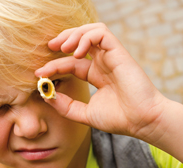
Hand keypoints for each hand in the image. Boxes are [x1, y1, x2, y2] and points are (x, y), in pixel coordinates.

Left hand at [35, 23, 169, 142]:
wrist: (142, 121)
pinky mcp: (119, 52)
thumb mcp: (85, 114)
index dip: (54, 65)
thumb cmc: (120, 119)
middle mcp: (104, 63)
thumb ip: (65, 105)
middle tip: (49, 48)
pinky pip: (100, 33)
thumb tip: (46, 94)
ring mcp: (112, 56)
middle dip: (62, 39)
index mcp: (97, 75)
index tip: (39, 74)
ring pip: (90, 31)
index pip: (71, 63)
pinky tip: (77, 53)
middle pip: (80, 40)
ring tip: (62, 48)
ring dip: (74, 34)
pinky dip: (85, 37)